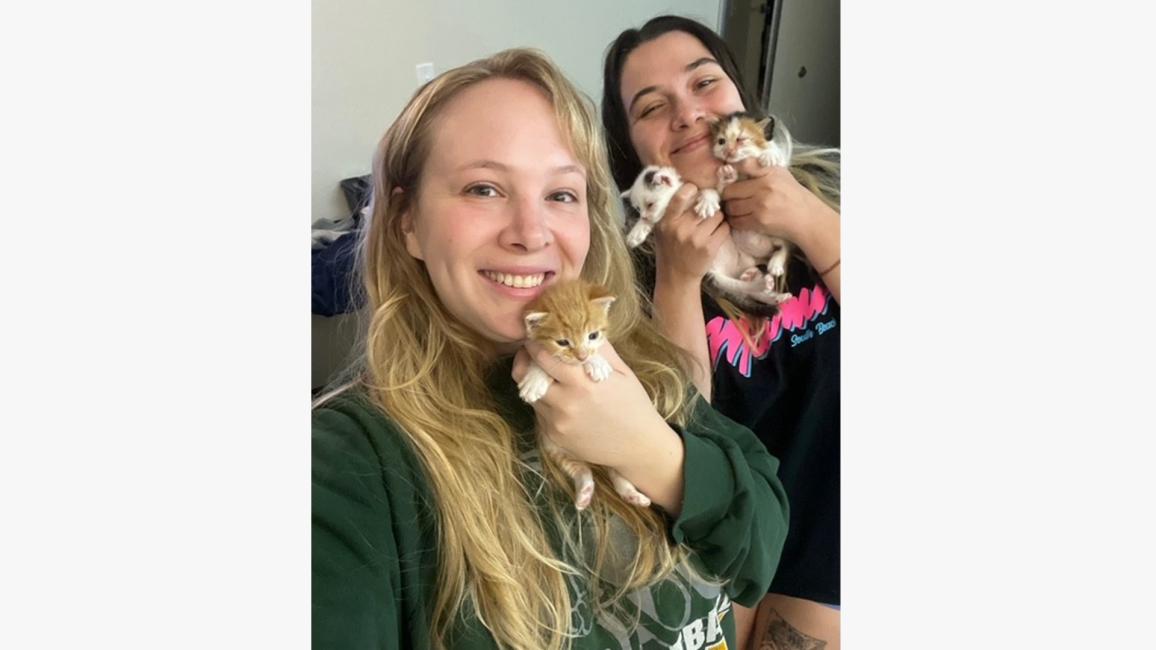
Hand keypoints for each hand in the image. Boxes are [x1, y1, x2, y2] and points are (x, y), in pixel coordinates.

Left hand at [510, 340, 671, 470]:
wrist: (639, 446)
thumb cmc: (633, 404)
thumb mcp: (621, 371)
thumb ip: (598, 349)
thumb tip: (580, 327)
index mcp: (583, 382)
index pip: (544, 356)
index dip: (536, 343)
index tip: (535, 335)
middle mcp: (565, 403)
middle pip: (524, 375)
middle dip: (524, 360)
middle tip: (530, 352)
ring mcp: (557, 422)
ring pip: (530, 394)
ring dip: (534, 382)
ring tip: (547, 375)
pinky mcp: (554, 437)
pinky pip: (539, 413)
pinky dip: (545, 402)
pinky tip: (561, 399)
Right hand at [653, 182, 731, 283]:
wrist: (676, 277)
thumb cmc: (669, 249)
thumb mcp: (662, 230)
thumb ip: (671, 212)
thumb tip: (689, 189)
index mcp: (667, 222)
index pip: (679, 197)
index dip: (690, 189)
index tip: (694, 189)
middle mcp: (681, 229)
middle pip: (704, 205)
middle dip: (708, 207)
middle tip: (706, 212)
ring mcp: (696, 239)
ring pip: (717, 216)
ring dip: (717, 219)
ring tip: (710, 225)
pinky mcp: (709, 248)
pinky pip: (724, 228)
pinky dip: (723, 229)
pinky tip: (716, 234)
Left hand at [720, 157, 836, 243]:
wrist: (806, 217)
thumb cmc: (792, 194)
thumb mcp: (780, 173)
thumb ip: (759, 168)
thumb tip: (735, 165)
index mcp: (769, 173)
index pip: (741, 166)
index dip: (730, 173)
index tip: (729, 178)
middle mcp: (763, 189)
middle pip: (730, 191)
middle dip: (728, 195)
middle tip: (731, 197)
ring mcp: (760, 207)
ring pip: (731, 207)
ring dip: (730, 209)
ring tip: (735, 207)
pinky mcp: (759, 222)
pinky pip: (736, 221)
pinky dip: (735, 220)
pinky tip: (740, 217)